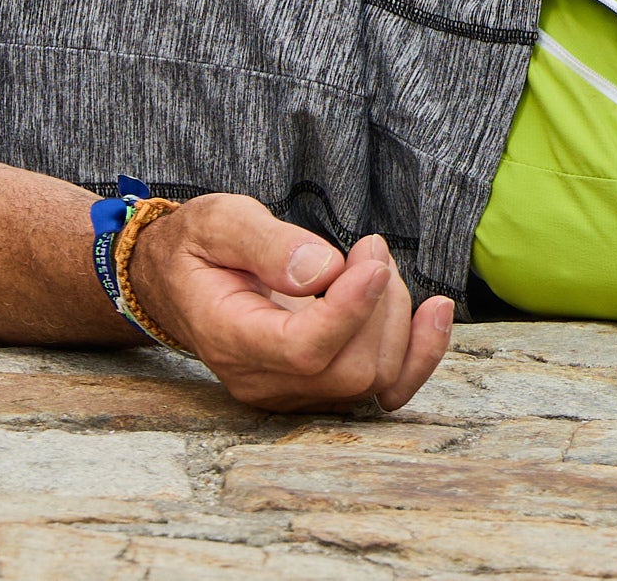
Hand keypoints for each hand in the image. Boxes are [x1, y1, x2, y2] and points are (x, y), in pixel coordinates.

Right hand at [135, 199, 454, 413]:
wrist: (180, 282)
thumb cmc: (200, 248)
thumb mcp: (219, 224)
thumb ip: (266, 244)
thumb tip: (322, 269)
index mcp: (231, 339)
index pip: (304, 350)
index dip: (350, 310)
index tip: (371, 260)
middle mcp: (264, 381)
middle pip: (350, 369)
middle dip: (379, 303)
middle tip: (368, 248)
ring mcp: (294, 392)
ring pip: (375, 377)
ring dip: (395, 313)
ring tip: (372, 264)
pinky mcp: (321, 386)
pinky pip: (386, 389)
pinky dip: (421, 353)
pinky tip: (437, 312)